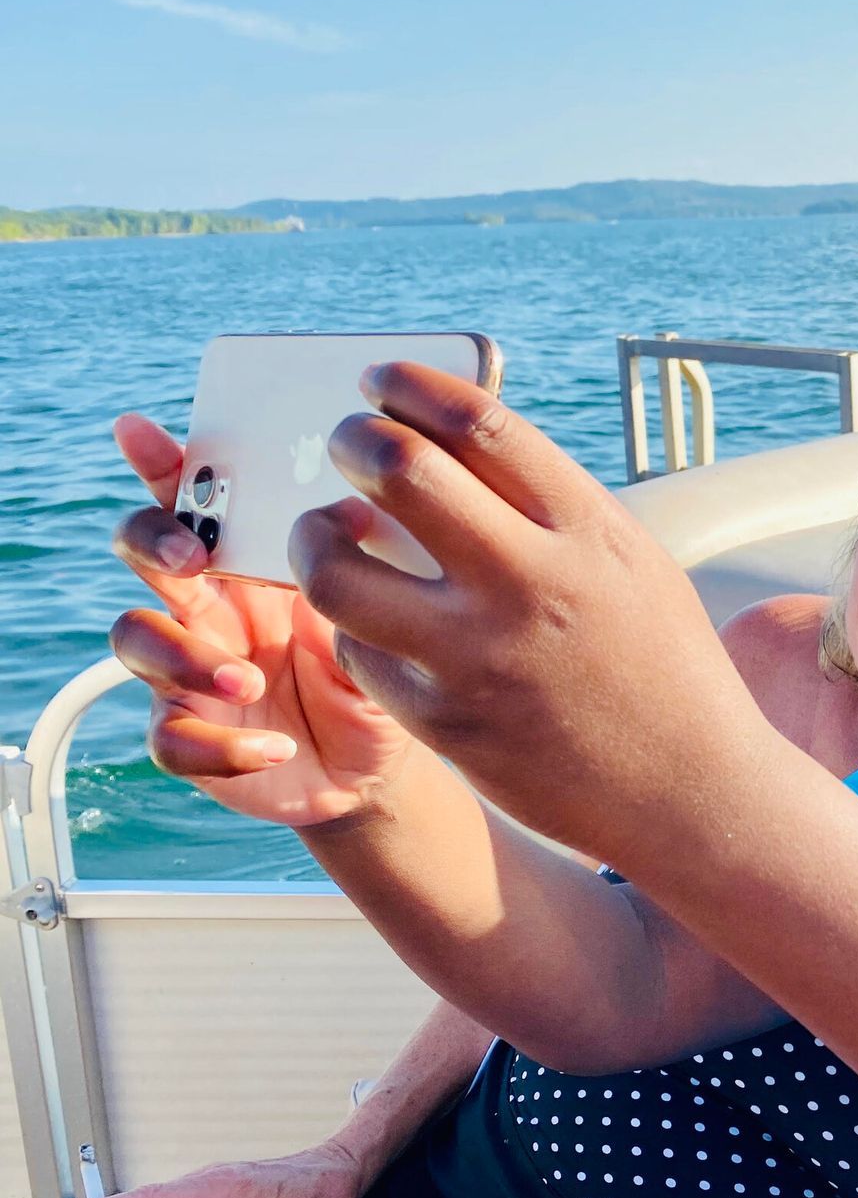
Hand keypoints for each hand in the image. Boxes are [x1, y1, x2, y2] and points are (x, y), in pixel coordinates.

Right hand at [108, 416, 422, 825]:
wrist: (383, 765)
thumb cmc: (376, 673)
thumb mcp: (381, 618)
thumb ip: (363, 571)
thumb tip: (357, 511)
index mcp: (252, 565)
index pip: (197, 501)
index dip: (163, 466)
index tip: (141, 431)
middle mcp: (212, 609)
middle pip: (143, 550)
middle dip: (153, 540)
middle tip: (194, 554)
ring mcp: (191, 671)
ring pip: (134, 639)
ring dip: (182, 655)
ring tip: (248, 681)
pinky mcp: (195, 737)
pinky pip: (171, 739)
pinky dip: (218, 747)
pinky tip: (276, 749)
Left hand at [291, 363, 757, 861]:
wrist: (690, 791)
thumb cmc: (665, 669)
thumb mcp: (632, 564)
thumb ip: (553, 506)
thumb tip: (453, 446)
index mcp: (588, 530)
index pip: (476, 421)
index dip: (409, 386)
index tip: (381, 384)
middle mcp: (532, 582)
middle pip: (396, 468)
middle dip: (352, 442)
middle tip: (349, 448)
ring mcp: (480, 657)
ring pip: (337, 570)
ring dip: (316, 538)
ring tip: (331, 536)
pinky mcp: (445, 722)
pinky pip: (358, 651)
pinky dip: (358, 628)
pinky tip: (382, 625)